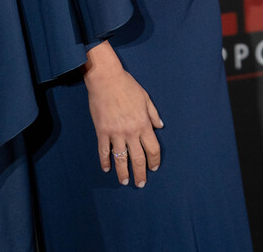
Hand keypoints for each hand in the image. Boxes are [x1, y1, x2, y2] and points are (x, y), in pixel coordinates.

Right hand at [82, 41, 163, 187]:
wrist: (106, 79)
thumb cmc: (127, 85)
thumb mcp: (145, 97)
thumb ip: (153, 114)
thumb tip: (160, 126)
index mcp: (143, 124)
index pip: (152, 149)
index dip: (154, 160)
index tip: (154, 168)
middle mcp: (131, 131)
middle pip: (138, 159)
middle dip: (140, 173)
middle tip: (140, 183)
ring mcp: (115, 133)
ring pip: (121, 159)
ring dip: (123, 172)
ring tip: (125, 181)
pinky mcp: (102, 131)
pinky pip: (103, 150)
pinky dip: (105, 161)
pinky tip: (106, 168)